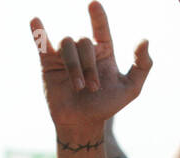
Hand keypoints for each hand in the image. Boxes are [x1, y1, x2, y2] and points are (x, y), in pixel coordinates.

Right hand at [32, 2, 151, 136]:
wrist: (82, 124)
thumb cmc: (106, 106)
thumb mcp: (130, 89)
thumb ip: (142, 65)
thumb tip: (144, 39)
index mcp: (103, 50)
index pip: (101, 27)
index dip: (98, 16)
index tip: (93, 5)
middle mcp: (84, 49)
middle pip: (83, 41)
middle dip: (89, 65)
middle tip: (93, 89)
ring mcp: (65, 54)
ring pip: (66, 44)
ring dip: (74, 66)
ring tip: (78, 87)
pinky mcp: (48, 63)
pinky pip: (41, 42)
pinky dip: (37, 31)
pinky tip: (35, 21)